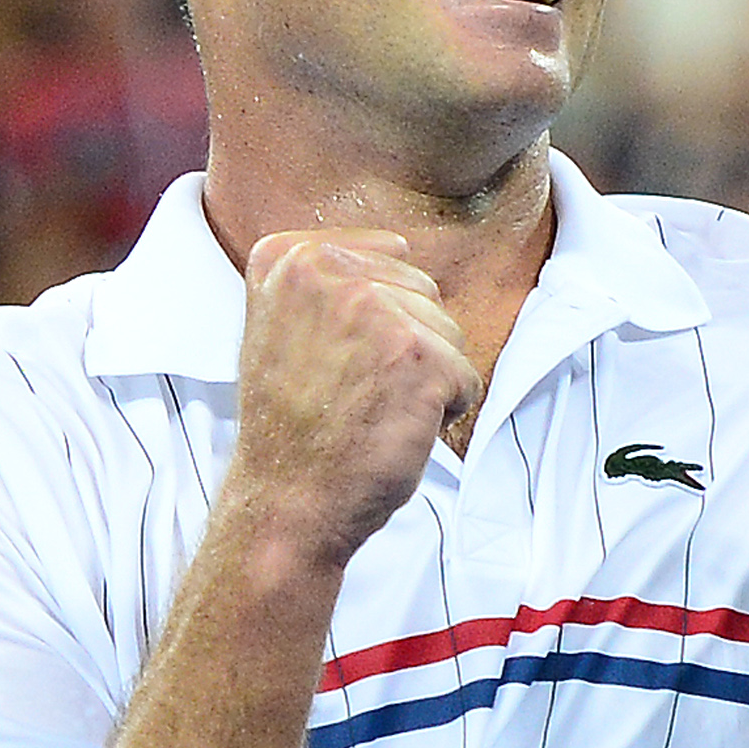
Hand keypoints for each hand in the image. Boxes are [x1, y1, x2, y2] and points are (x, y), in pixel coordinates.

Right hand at [229, 229, 482, 568]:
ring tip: (370, 409)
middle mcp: (326, 272)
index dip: (374, 322)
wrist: (287, 502)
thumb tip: (398, 245)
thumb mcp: (282, 327)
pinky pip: (466, 376)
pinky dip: (445, 412)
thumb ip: (329, 280)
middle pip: (423, 291)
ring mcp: (373, 310)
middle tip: (351, 391)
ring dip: (426, 379)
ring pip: (448, 331)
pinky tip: (394, 429)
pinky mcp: (417, 355)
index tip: (329, 362)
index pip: (386, 258)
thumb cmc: (293, 426)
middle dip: (406, 346)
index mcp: (289, 257)